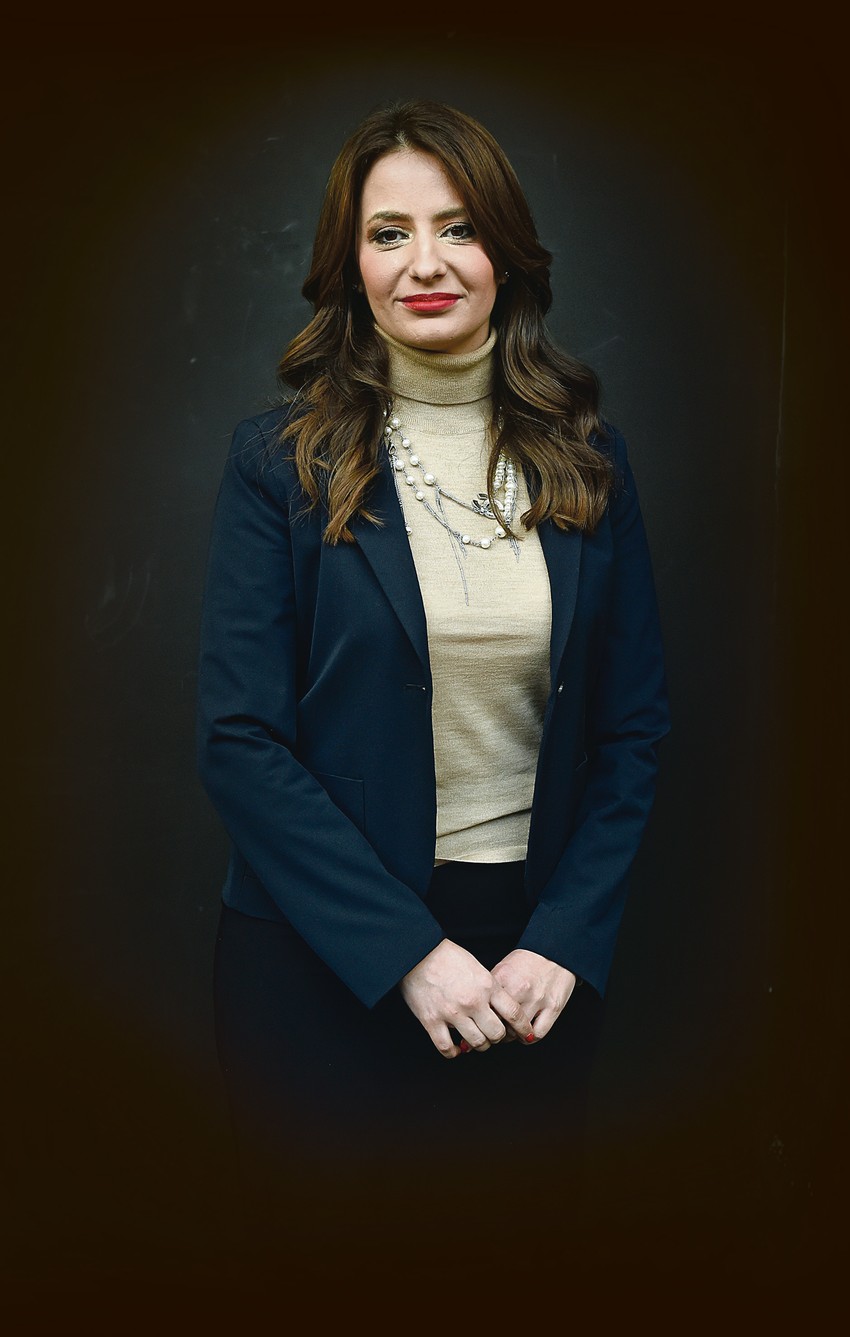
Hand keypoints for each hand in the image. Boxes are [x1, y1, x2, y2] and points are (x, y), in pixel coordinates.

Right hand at [399, 939, 535, 1058]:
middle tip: (493, 1034)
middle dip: (497, 1037)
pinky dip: (453, 1052)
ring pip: (476, 1043)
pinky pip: (446, 1048)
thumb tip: (500, 1010)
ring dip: (478, 1045)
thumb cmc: (447, 956)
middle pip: (496, 1034)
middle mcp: (472, 1001)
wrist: (417, 951)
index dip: (523, 1028)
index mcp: (487, 986)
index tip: (525, 1035)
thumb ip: (490, 988)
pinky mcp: (431, 1020)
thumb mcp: (477, 967)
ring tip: (474, 1039)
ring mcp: (452, 1013)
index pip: (514, 1014)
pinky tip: (455, 1048)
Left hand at [490, 949, 576, 1041]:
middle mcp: (519, 989)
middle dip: (495, 1029)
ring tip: (511, 1032)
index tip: (484, 1022)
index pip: (485, 1008)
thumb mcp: (504, 968)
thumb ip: (493, 988)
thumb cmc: (528, 961)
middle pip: (499, 1022)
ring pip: (517, 1032)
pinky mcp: (553, 1007)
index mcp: (503, 978)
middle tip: (496, 1029)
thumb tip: (480, 1009)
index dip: (483, 1018)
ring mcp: (537, 999)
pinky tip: (526, 1033)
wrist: (555, 950)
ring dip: (512, 1036)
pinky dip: (529, 1038)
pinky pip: (537, 1034)